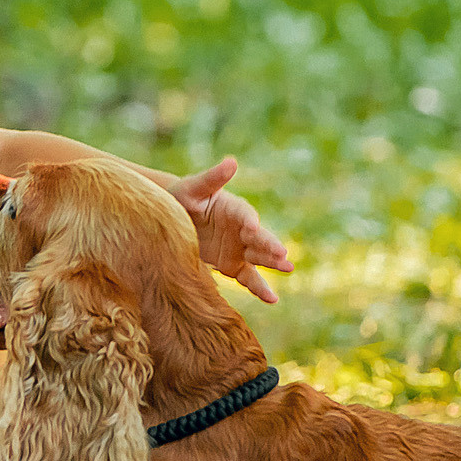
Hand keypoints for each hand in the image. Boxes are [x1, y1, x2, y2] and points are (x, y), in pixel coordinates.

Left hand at [169, 157, 294, 303]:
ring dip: (272, 263)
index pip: (244, 214)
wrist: (171, 220)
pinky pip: (249, 278)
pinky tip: (273, 299)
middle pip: (258, 237)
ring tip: (288, 268)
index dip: (248, 220)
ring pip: (258, 257)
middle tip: (282, 253)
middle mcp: (241, 229)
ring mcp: (239, 249)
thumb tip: (231, 162)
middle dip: (268, 244)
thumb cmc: (181, 198)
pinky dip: (260, 288)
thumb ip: (212, 178)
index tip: (251, 227)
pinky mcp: (233, 266)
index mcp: (233, 208)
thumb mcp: (193, 188)